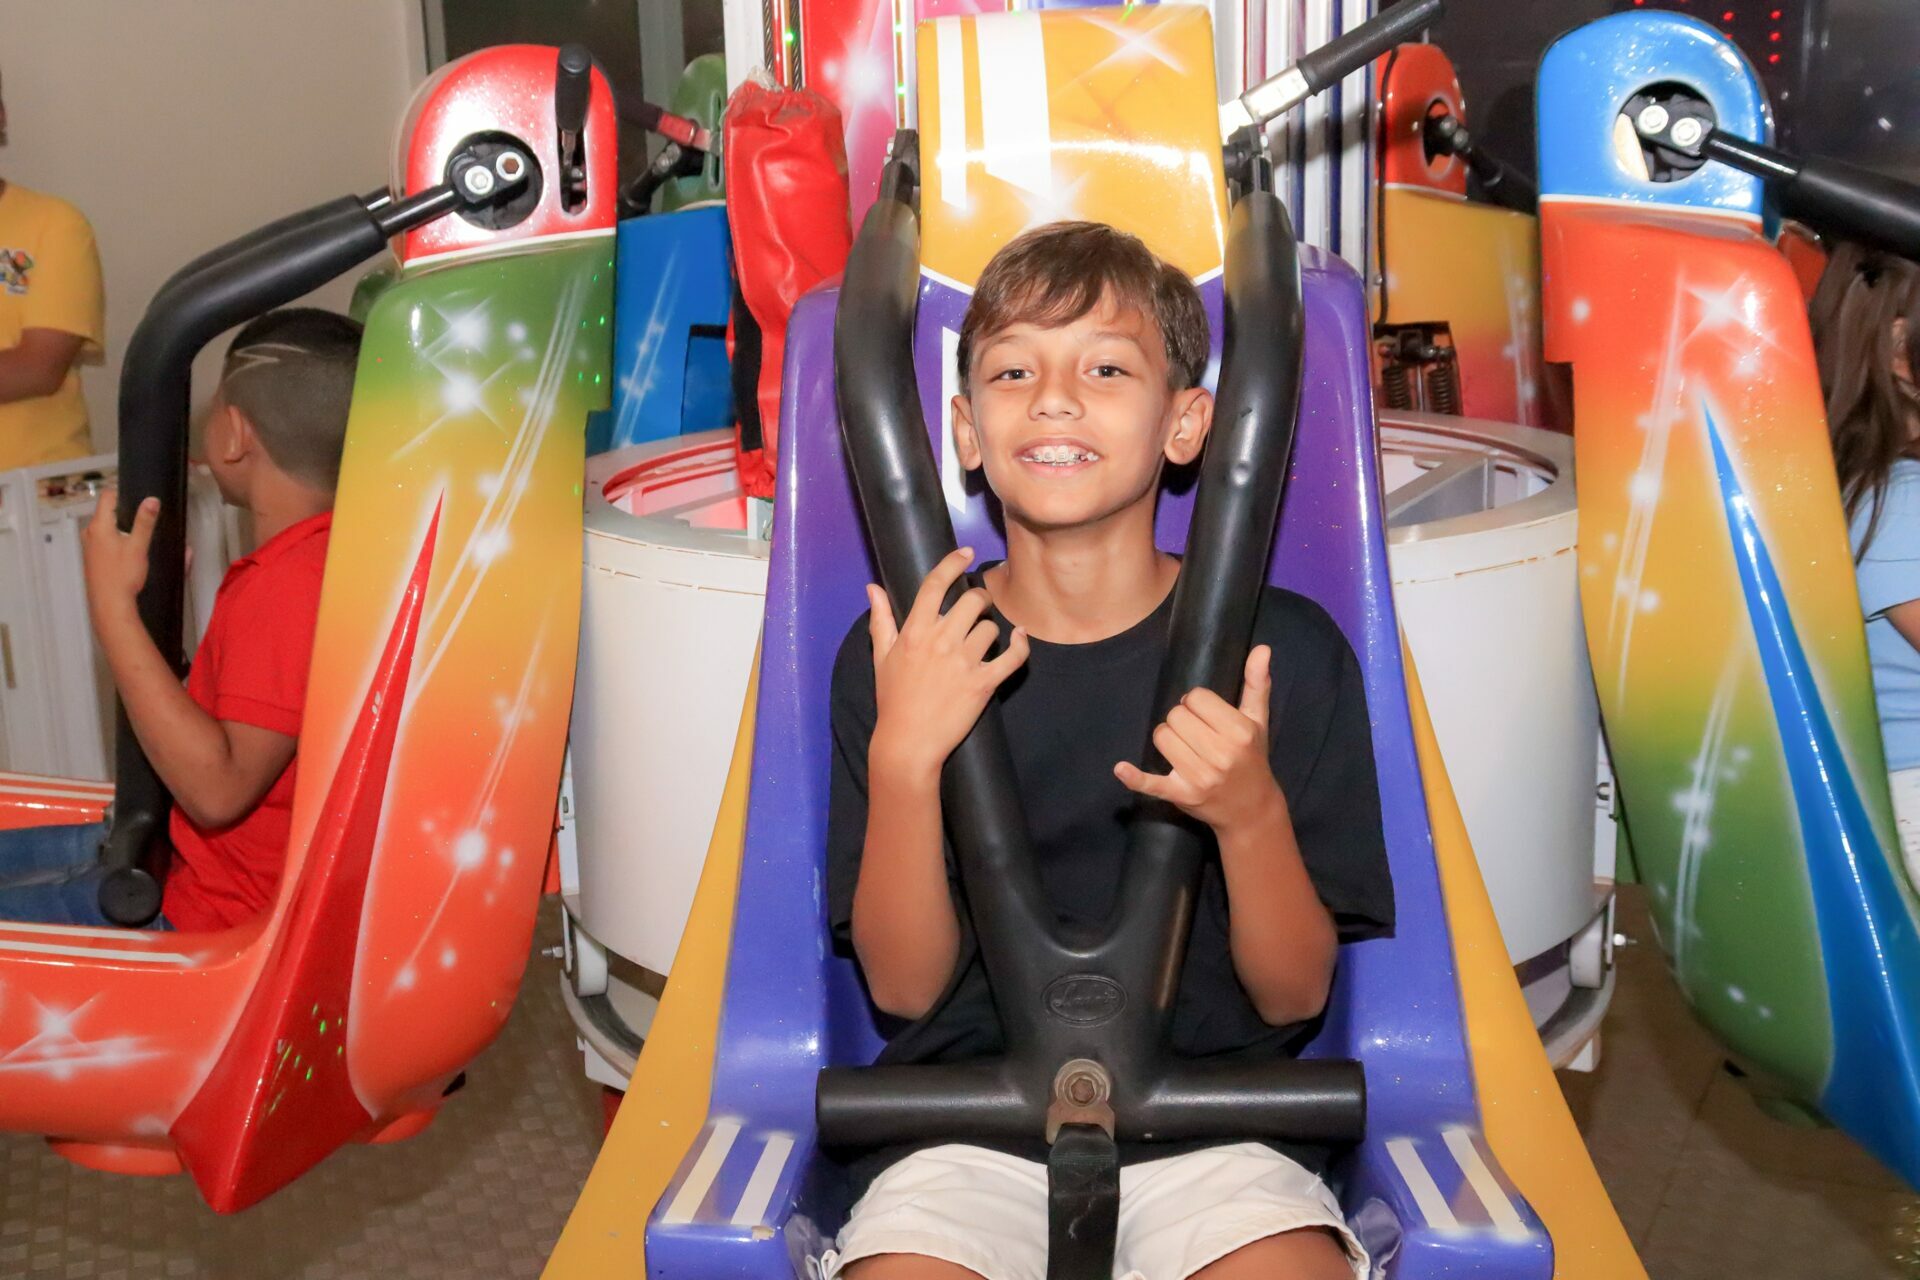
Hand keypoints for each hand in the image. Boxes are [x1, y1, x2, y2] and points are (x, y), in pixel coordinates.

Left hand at [81, 487, 157, 618]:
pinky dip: (116, 542)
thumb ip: (145, 521)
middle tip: (143, 522)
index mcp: (99, 526)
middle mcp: (89, 534)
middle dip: (125, 514)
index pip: (107, 497)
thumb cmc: (122, 577)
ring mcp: (88, 547)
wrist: (110, 604)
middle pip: (107, 513)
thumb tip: (151, 500)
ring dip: (121, 529)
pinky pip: (104, 542)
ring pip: (106, 528)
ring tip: (138, 540)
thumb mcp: (138, 546)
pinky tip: (129, 554)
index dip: (122, 493)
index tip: (137, 498)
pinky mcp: (92, 558)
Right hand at [868, 547, 1029, 779]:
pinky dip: (1020, 645)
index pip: (935, 585)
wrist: (908, 742)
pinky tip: (1020, 638)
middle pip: (972, 601)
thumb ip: (881, 620)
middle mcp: (941, 641)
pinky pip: (1013, 656)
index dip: (952, 563)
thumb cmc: (893, 699)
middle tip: (978, 609)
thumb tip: (873, 588)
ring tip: (981, 643)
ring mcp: (964, 662)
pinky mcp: (984, 684)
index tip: (966, 552)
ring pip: (991, 628)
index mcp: (915, 631)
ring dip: (990, 631)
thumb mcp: (881, 657)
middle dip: (979, 600)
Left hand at [1115, 645, 1283, 835]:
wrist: (1251, 808)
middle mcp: (1220, 755)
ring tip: (1185, 748)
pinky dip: (1135, 778)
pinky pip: (1152, 784)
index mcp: (1239, 732)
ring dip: (1167, 738)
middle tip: (1196, 733)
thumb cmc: (1252, 757)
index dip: (1196, 703)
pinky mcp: (1182, 795)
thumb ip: (1257, 683)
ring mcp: (1200, 777)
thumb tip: (1261, 648)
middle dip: (1181, 720)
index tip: (1205, 715)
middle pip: (1175, 716)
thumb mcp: (1258, 720)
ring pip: (1162, 737)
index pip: (1196, 698)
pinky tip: (1121, 769)